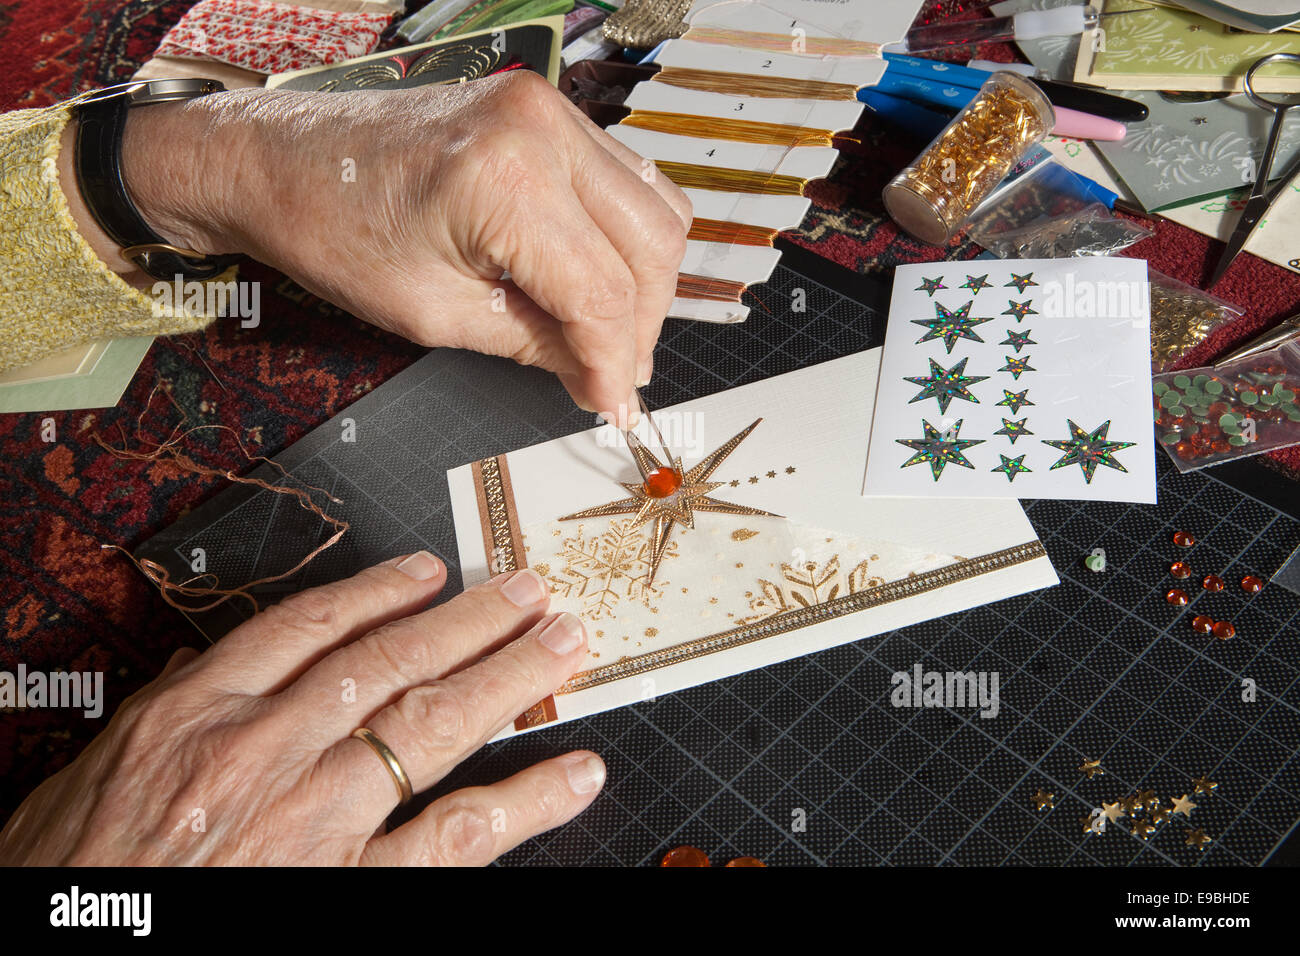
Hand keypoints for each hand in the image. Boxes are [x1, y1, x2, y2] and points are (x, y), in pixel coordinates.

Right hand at [0, 555, 603, 864]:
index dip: (379, 592)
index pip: (308, 628)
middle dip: (471, 620)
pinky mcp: (349, 889)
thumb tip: (224, 659)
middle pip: (389, 662)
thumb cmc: (74, 875)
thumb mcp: (96, 771)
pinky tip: (575, 776)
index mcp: (197, 714)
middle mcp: (265, 753)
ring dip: (510, 679)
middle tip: (531, 589)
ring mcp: (314, 821)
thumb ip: (174, 707)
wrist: (64, 955)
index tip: (430, 573)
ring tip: (565, 644)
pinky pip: (455, 839)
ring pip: (432, 728)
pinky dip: (524, 803)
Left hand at [113, 73, 692, 420]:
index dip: (617, 363)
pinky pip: (627, 180)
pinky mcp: (548, 110)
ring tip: (608, 335)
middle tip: (614, 378)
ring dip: (644, 282)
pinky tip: (597, 280)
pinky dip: (625, 238)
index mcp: (504, 181)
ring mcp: (550, 109)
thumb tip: (600, 377)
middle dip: (641, 325)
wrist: (279, 159)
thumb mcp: (434, 313)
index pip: (604, 293)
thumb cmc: (333, 231)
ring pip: (656, 209)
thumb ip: (533, 345)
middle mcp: (541, 130)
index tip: (615, 408)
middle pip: (651, 245)